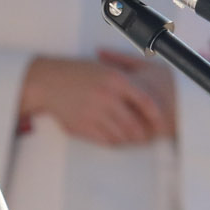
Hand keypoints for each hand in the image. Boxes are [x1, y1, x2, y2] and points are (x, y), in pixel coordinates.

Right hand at [19, 52, 177, 147]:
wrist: (48, 82)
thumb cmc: (79, 73)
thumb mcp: (104, 68)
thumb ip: (126, 80)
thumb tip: (149, 100)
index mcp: (115, 80)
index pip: (144, 101)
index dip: (155, 114)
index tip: (160, 121)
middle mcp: (106, 97)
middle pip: (134, 124)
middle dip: (142, 133)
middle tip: (145, 136)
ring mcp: (93, 113)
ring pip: (120, 135)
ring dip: (127, 139)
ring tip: (129, 138)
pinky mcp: (82, 126)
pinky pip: (105, 140)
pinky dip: (113, 141)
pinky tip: (112, 137)